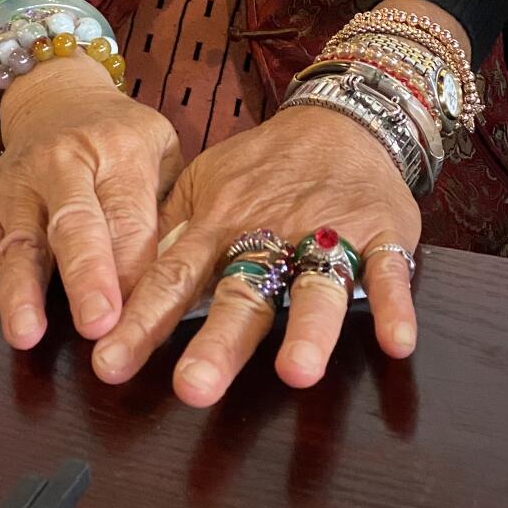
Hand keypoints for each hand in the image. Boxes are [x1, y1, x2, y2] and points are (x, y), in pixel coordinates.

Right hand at [0, 57, 182, 347]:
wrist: (58, 95)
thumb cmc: (122, 136)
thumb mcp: (161, 149)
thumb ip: (171, 205)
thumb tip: (178, 273)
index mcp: (117, 153)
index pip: (128, 215)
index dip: (136, 265)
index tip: (145, 313)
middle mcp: (64, 167)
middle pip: (74, 226)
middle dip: (85, 278)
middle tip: (97, 326)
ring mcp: (20, 189)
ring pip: (19, 243)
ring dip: (20, 292)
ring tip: (26, 334)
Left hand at [90, 105, 421, 407]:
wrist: (340, 118)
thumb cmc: (263, 167)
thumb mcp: (203, 184)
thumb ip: (167, 234)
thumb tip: (117, 286)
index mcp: (220, 224)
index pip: (173, 277)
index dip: (141, 321)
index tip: (110, 366)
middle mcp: (271, 232)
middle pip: (243, 291)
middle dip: (219, 341)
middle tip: (194, 389)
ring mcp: (328, 234)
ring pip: (317, 284)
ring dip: (309, 329)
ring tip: (298, 373)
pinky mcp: (382, 233)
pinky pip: (389, 271)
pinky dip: (395, 305)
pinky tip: (397, 342)